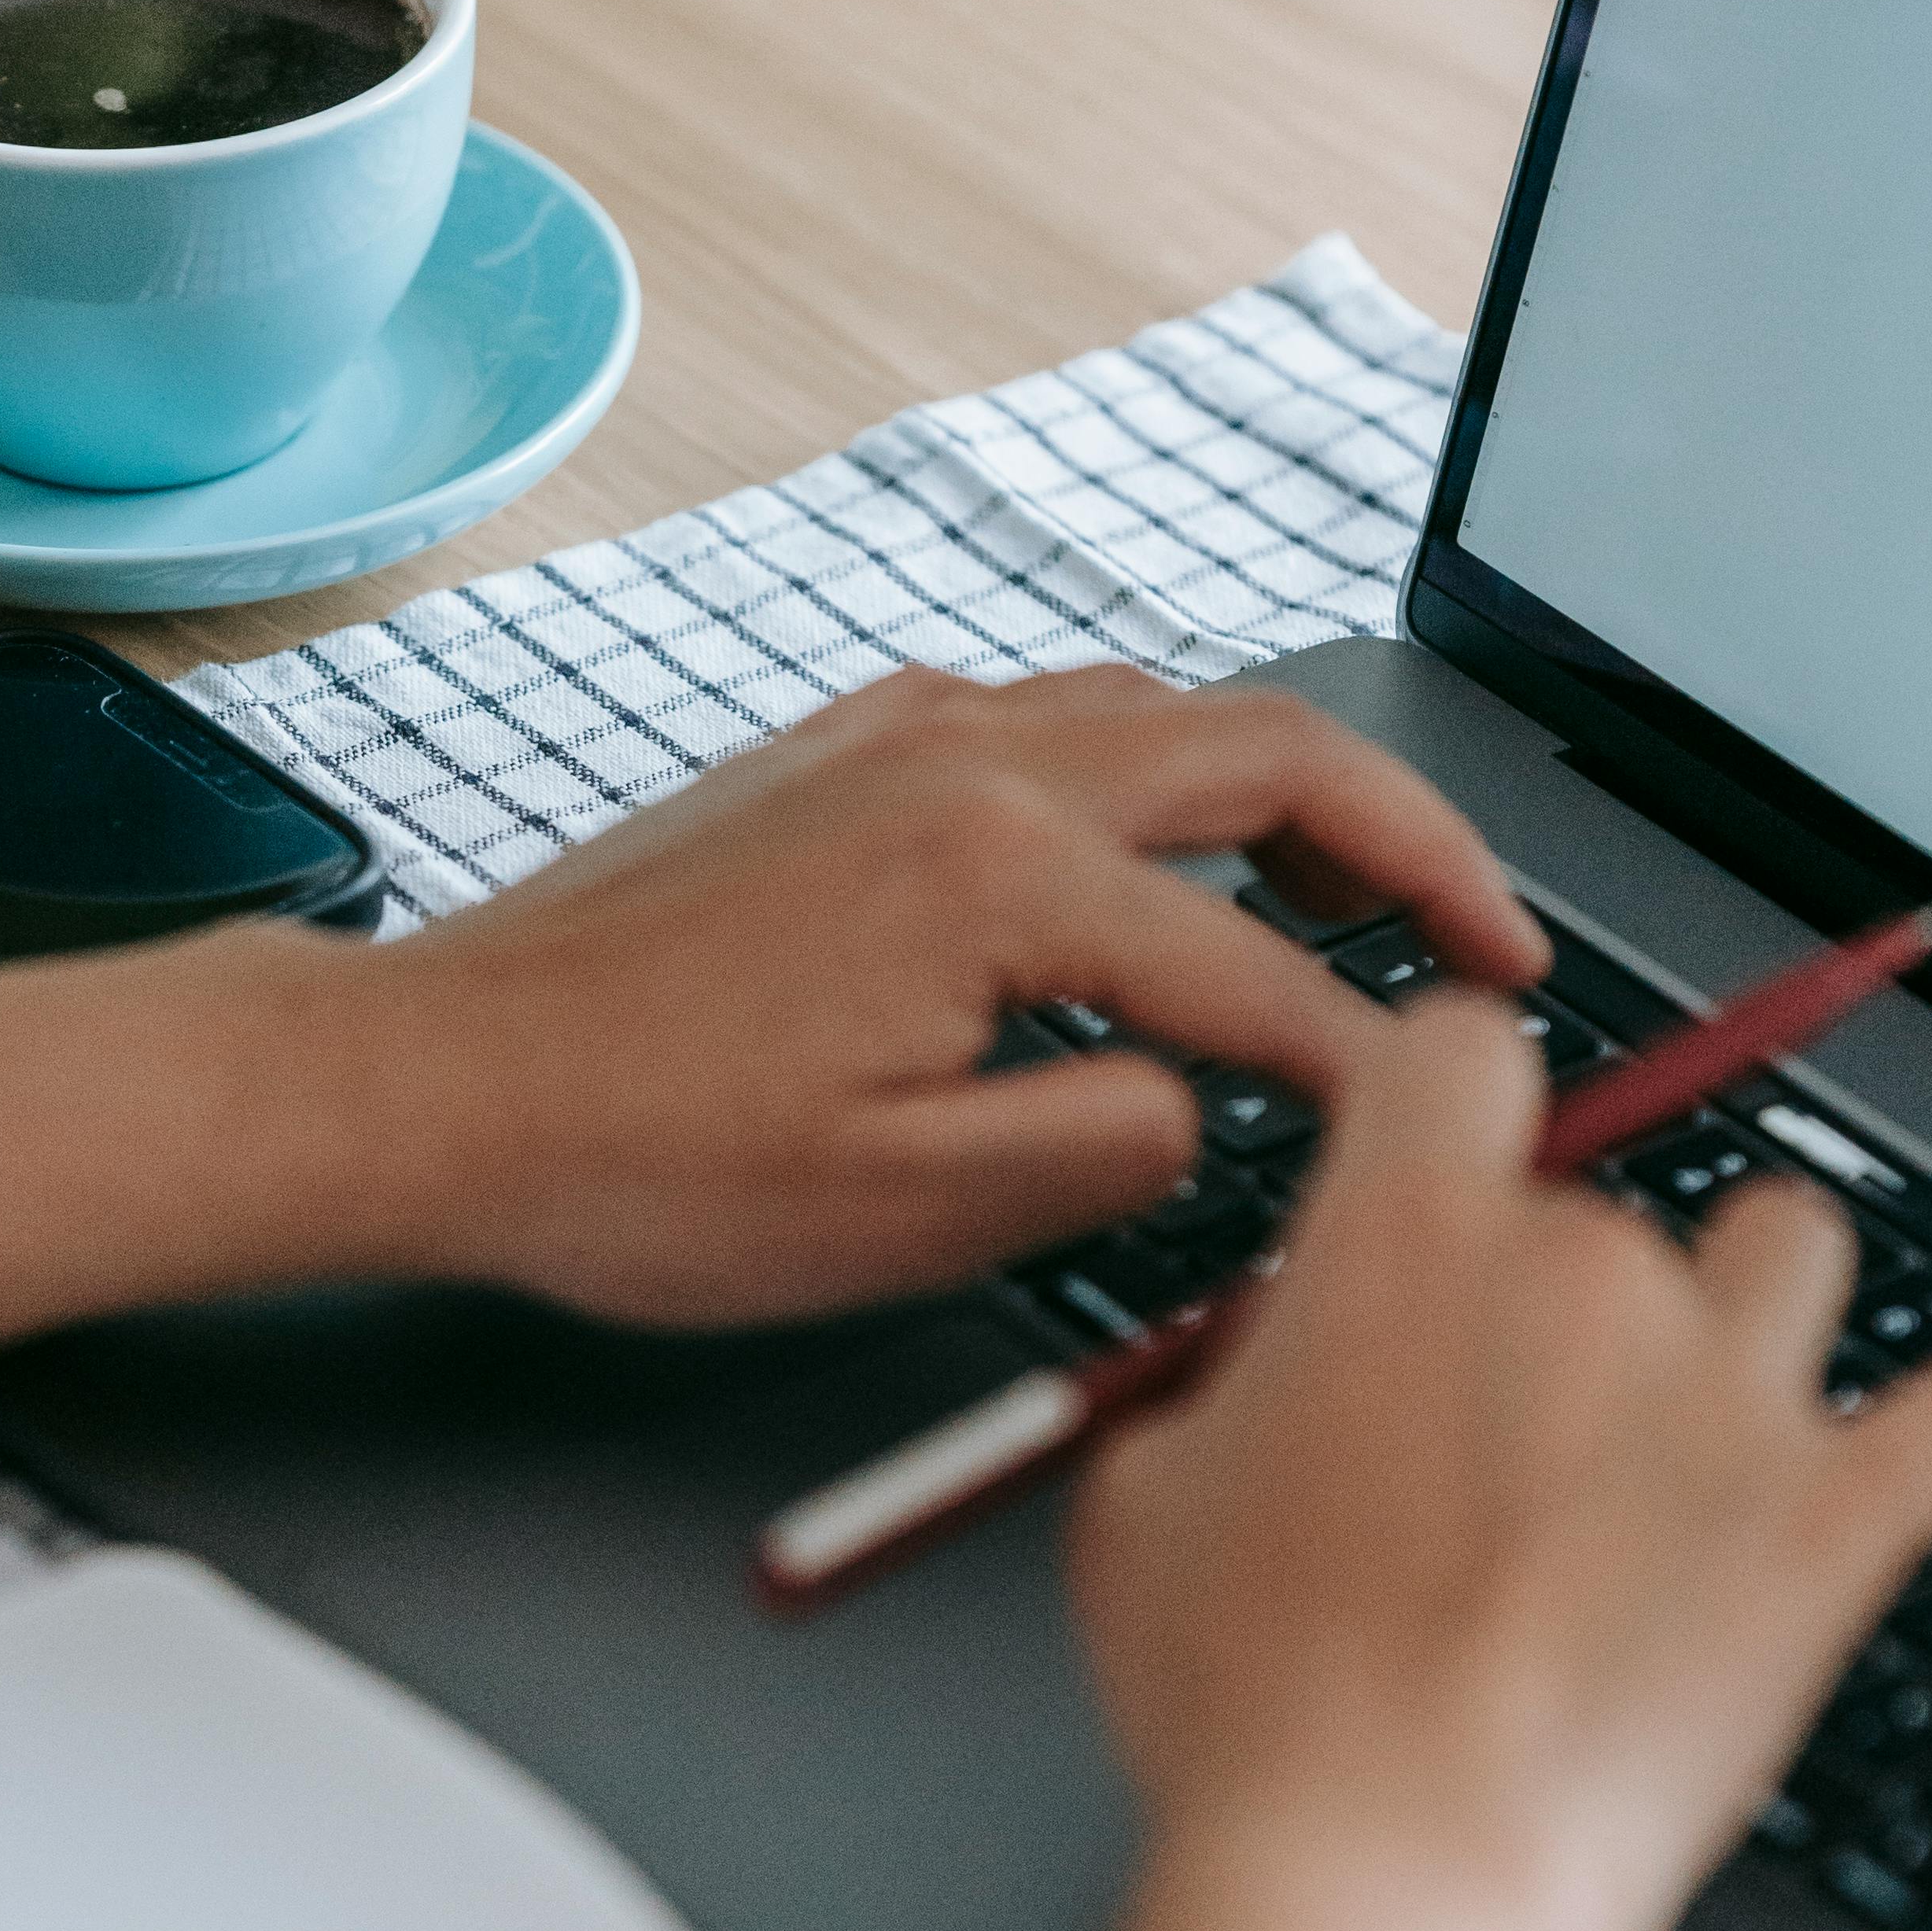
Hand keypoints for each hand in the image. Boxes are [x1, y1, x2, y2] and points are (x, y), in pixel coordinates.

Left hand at [356, 666, 1547, 1327]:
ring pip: (1166, 717)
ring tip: (1363, 909)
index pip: (1263, 981)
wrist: (434, 1083)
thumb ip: (1100, 1151)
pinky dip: (1159, 780)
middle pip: (1270, 755)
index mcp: (999, 876)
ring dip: (1292, 798)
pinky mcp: (836, 757)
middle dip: (1413, 850)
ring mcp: (895, 740)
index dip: (1376, 1072)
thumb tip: (1209, 1106)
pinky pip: (1053, 722)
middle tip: (1497, 950)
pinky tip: (1162, 868)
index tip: (1439, 1139)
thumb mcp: (898, 1213)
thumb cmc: (629, 1161)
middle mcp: (964, 764)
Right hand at [1069, 992, 1931, 1930]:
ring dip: (1748, 1303)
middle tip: (1491, 1435)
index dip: (1444, 1111)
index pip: (1464, 1050)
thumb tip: (1280, 1363)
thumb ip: (1227, 1380)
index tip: (1429, 1175)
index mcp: (1407, 1237)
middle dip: (1548, 1295)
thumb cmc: (1250, 1705)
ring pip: (1792, 1246)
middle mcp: (1587, 1276)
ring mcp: (1733, 1396)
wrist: (1387, 1881)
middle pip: (1603, 1198)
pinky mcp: (1839, 1524)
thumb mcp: (1143, 1491)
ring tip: (1697, 1405)